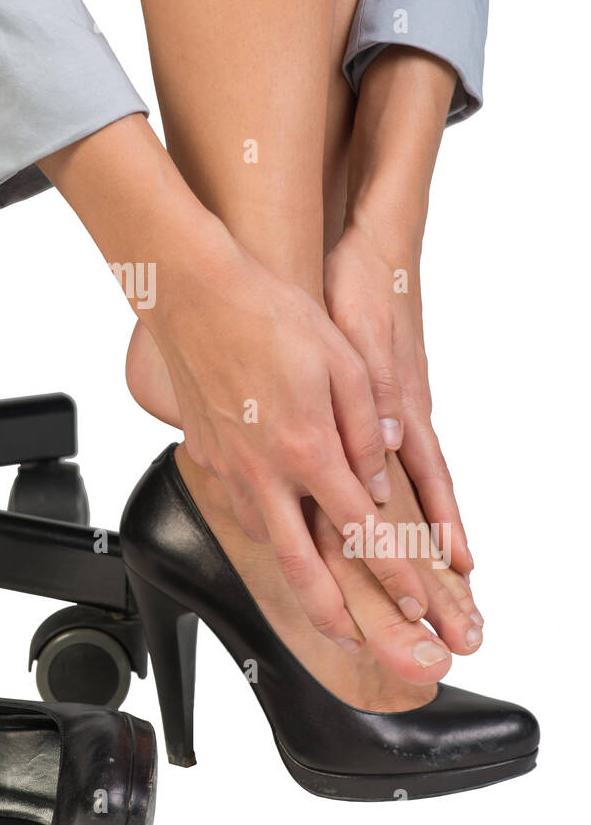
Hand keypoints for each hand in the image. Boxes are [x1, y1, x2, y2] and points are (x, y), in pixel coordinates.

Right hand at [145, 228, 430, 644]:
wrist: (194, 294)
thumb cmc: (269, 315)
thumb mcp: (341, 362)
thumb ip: (365, 426)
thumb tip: (378, 477)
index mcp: (307, 449)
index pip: (359, 528)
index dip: (392, 571)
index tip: (414, 598)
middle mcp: (264, 470)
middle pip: (300, 564)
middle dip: (332, 612)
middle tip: (356, 637)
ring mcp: (229, 466)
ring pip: (265, 539)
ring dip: (295, 573)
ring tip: (320, 593)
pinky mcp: (205, 453)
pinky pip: (240, 505)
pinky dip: (264, 528)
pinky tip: (276, 524)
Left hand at [323, 217, 471, 572]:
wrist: (373, 242)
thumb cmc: (365, 283)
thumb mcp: (361, 334)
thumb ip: (376, 391)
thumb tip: (391, 445)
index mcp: (404, 403)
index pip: (429, 476)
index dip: (442, 522)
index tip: (461, 567)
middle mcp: (407, 409)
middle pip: (431, 485)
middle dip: (445, 535)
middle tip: (463, 582)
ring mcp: (400, 401)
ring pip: (415, 471)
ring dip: (427, 516)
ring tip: (439, 562)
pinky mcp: (387, 388)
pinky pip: (399, 447)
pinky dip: (406, 481)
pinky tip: (395, 497)